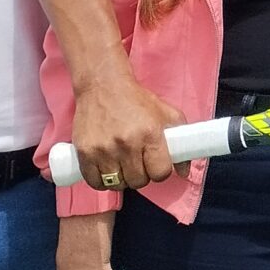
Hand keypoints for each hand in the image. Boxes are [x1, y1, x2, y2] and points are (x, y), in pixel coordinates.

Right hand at [70, 70, 185, 191]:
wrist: (103, 86)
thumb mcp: (167, 114)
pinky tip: (107, 170)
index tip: (156, 165)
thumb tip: (184, 172)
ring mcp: (104, 150)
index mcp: (150, 134)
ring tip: (122, 166)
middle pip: (138, 181)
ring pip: (117, 184)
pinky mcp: (84, 152)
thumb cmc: (137, 100)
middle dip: (141, 175)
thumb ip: (180, 142)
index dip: (160, 172)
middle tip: (138, 163)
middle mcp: (127, 144)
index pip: (160, 172)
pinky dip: (101, 181)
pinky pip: (95, 182)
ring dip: (122, 179)